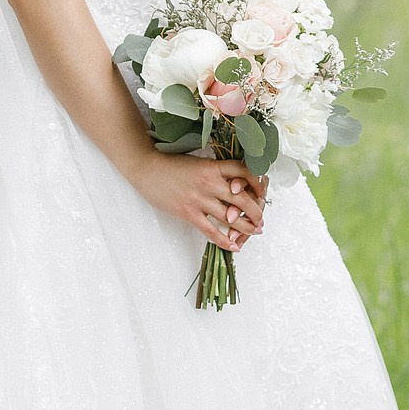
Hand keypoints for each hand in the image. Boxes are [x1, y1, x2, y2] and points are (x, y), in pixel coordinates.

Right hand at [137, 152, 266, 250]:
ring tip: (254, 232)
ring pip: (231, 218)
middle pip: (242, 199)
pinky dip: (224, 241)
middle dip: (256, 212)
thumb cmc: (171, 164)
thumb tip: (235, 183)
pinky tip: (233, 246)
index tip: (261, 192)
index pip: (244, 172)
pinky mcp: (188, 213)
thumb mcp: (198, 162)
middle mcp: (210, 183)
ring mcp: (199, 199)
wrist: (147, 168)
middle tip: (261, 220)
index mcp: (213, 167)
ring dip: (246, 227)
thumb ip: (216, 172)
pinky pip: (211, 231)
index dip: (257, 183)